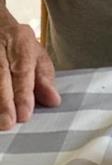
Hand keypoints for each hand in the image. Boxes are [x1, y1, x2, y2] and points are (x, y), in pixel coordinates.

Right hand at [0, 15, 60, 129]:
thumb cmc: (17, 45)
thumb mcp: (36, 54)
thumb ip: (44, 78)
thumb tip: (54, 100)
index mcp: (20, 41)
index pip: (22, 68)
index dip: (23, 92)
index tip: (24, 114)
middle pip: (0, 73)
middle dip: (4, 101)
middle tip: (8, 123)